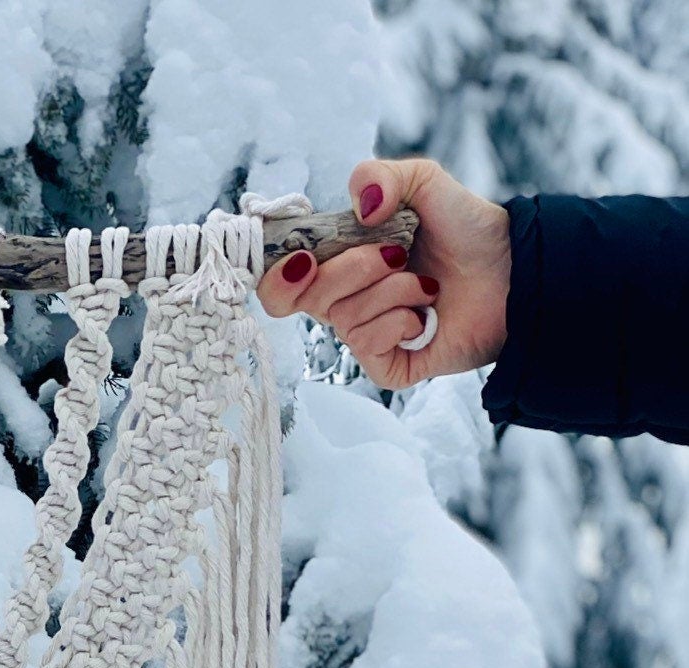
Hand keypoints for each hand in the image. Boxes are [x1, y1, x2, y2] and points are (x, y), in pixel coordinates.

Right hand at [257, 157, 510, 389]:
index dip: (279, 273)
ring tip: (426, 285)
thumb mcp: (422, 181)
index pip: (281, 280)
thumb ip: (380, 176)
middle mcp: (345, 301)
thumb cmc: (466, 229)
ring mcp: (364, 336)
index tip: (302, 258)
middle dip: (351, 269)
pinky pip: (367, 345)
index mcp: (339, 262)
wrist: (511, 269)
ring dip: (392, 291)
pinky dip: (399, 322)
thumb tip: (359, 206)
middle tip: (396, 253)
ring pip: (344, 318)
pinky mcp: (386, 366)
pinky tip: (424, 317)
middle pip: (306, 297)